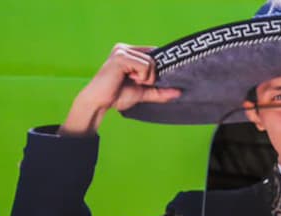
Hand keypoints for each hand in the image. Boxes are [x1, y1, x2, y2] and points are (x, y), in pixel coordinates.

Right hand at [62, 44, 180, 134]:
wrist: (100, 102)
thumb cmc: (117, 96)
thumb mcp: (144, 93)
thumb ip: (160, 92)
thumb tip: (179, 92)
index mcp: (129, 53)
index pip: (154, 53)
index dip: (159, 67)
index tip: (153, 80)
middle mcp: (125, 48)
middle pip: (155, 59)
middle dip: (151, 76)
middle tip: (136, 82)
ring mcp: (121, 51)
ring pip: (151, 63)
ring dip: (146, 78)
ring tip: (131, 81)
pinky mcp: (120, 57)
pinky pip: (144, 66)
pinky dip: (142, 77)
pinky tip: (128, 79)